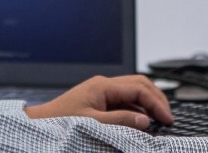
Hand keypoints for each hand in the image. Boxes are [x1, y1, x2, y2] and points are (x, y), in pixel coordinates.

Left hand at [22, 75, 172, 129]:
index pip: (139, 88)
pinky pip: (124, 99)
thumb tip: (145, 120)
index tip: (167, 119)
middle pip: (139, 83)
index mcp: (102, 86)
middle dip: (157, 98)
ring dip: (148, 103)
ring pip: (133, 90)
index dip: (156, 103)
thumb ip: (120, 121)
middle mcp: (103, 85)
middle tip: (168, 117)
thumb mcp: (92, 123)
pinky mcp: (98, 99)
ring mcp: (101, 91)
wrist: (40, 123)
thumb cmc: (59, 121)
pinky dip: (137, 108)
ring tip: (159, 119)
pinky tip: (141, 121)